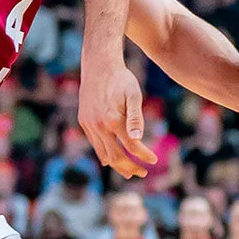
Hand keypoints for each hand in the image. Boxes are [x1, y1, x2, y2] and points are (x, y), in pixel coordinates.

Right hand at [79, 62, 157, 177]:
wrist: (98, 65)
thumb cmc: (121, 79)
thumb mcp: (134, 95)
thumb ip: (136, 118)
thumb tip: (137, 140)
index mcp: (113, 120)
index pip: (132, 147)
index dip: (144, 156)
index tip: (154, 161)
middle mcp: (99, 126)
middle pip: (116, 157)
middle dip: (130, 167)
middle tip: (142, 173)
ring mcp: (89, 125)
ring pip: (103, 154)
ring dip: (117, 165)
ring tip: (128, 171)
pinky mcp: (84, 121)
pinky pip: (94, 144)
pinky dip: (104, 154)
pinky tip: (110, 160)